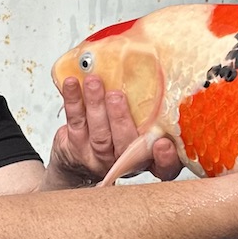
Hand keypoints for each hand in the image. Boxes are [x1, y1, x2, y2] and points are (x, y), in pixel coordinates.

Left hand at [43, 75, 182, 189]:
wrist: (80, 158)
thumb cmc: (118, 132)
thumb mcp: (141, 123)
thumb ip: (150, 110)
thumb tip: (154, 72)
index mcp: (149, 157)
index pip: (164, 166)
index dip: (166, 158)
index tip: (162, 144)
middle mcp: (126, 161)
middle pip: (126, 145)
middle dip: (120, 119)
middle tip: (116, 96)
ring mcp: (99, 158)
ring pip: (99, 134)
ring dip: (95, 105)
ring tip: (93, 82)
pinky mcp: (76, 148)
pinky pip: (75, 123)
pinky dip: (73, 101)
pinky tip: (72, 83)